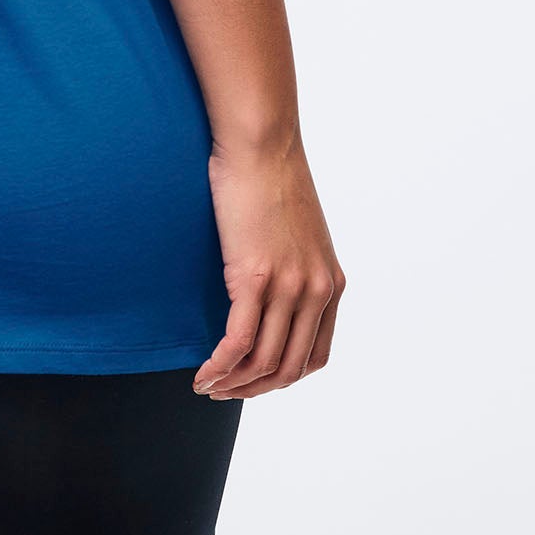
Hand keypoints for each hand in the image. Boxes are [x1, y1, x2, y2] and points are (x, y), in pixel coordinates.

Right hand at [192, 134, 343, 398]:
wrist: (261, 142)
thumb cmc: (270, 174)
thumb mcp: (297, 229)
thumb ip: (293, 263)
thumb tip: (269, 282)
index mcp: (331, 283)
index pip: (316, 355)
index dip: (284, 376)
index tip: (254, 379)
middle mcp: (317, 291)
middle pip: (289, 366)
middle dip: (256, 389)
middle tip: (225, 392)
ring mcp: (288, 286)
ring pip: (264, 361)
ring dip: (235, 384)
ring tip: (208, 387)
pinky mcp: (255, 276)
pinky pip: (238, 340)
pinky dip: (220, 366)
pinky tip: (203, 373)